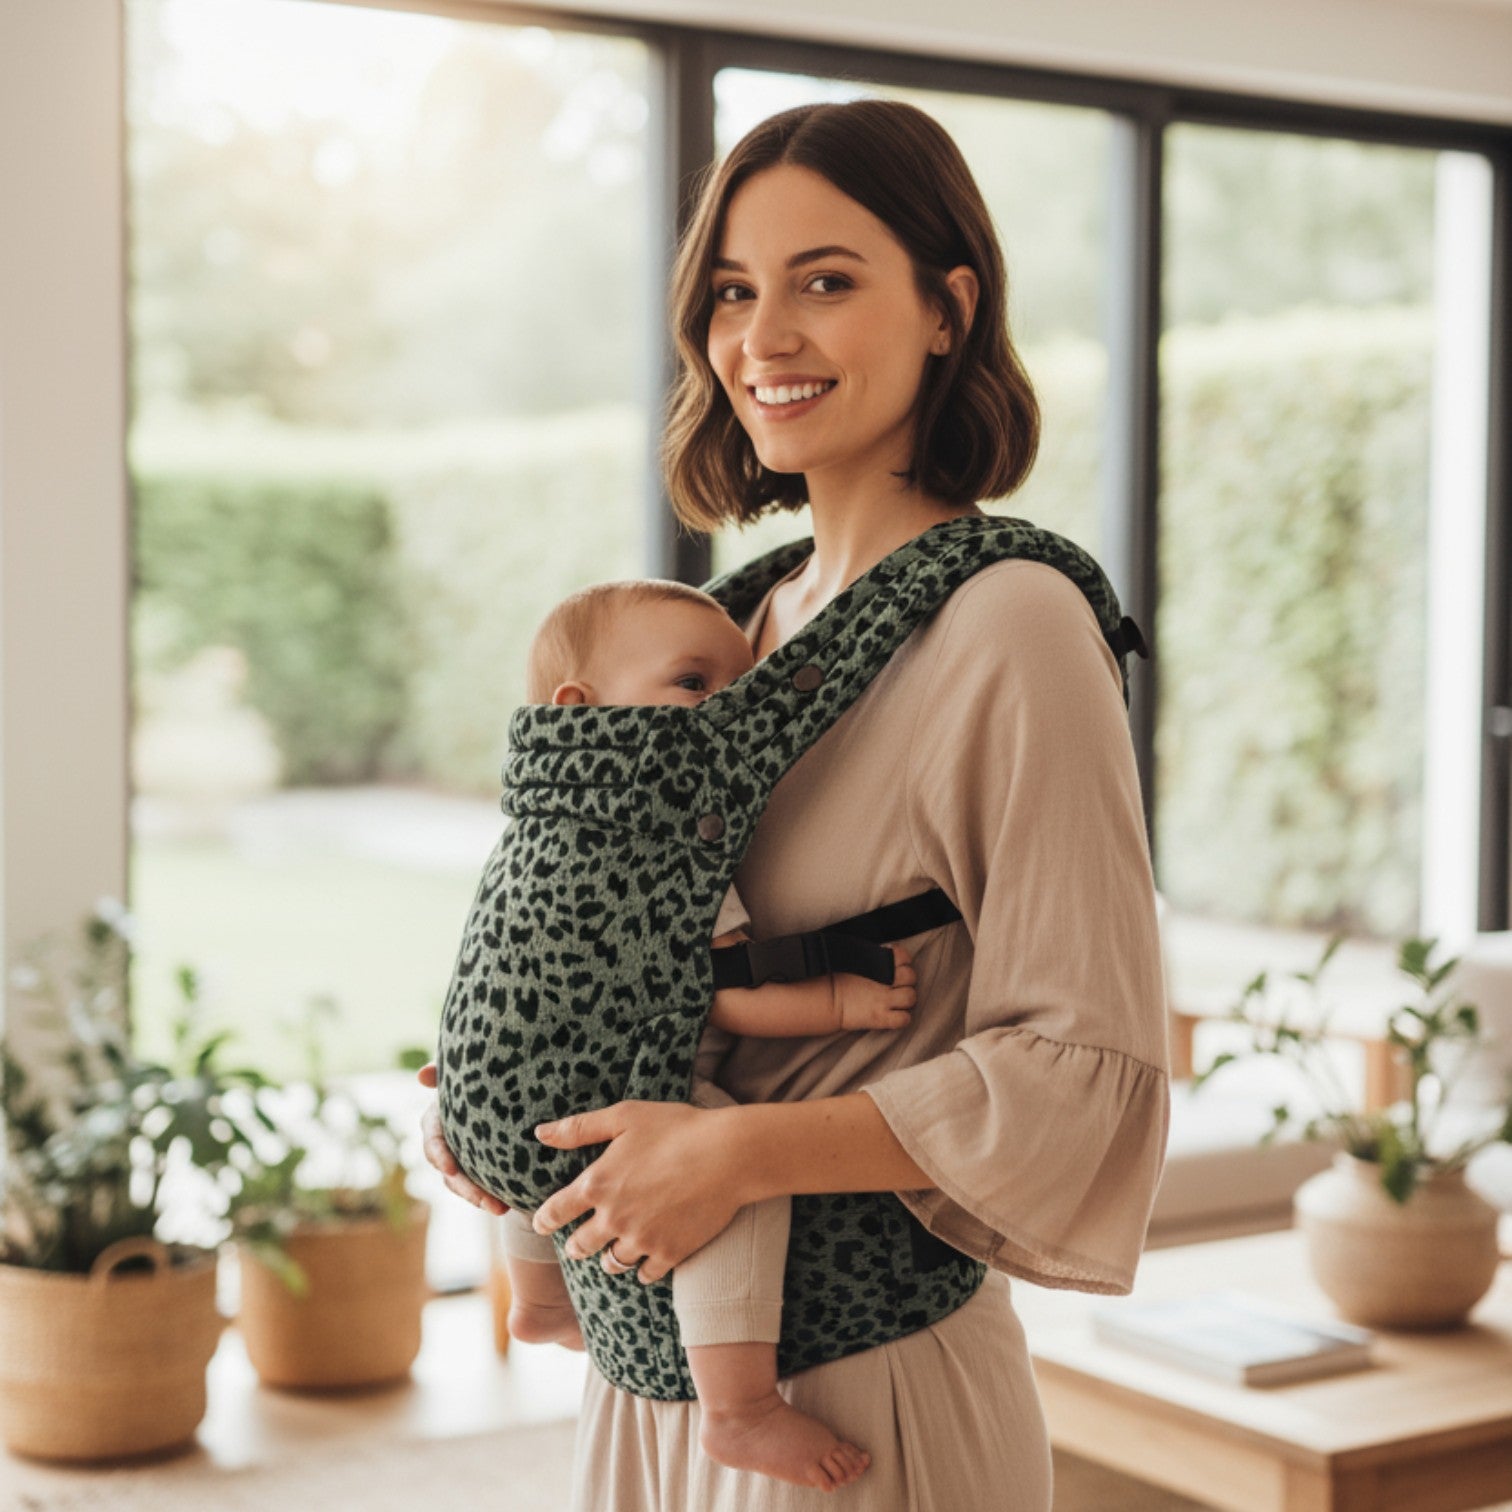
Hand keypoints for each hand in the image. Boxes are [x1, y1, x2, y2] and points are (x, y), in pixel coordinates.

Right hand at [416, 1062, 507, 1215]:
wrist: (496, 1092)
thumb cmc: (475, 1079)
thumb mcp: (463, 1076)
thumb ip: (443, 1073)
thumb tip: (423, 1074)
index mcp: (436, 1120)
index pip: (433, 1141)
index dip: (439, 1155)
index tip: (450, 1168)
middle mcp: (444, 1144)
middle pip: (449, 1173)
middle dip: (466, 1189)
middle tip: (487, 1202)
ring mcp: (458, 1160)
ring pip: (462, 1186)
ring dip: (480, 1199)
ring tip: (501, 1209)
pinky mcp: (474, 1169)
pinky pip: (479, 1187)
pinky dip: (490, 1196)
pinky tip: (510, 1203)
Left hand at [531, 1100, 744, 1284]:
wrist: (727, 1155)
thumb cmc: (676, 1128)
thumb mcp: (625, 1116)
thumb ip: (579, 1128)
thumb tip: (540, 1133)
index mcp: (596, 1184)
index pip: (555, 1212)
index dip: (544, 1220)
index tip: (542, 1224)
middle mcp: (613, 1218)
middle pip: (579, 1245)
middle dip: (575, 1244)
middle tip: (578, 1242)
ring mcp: (641, 1240)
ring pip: (612, 1263)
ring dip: (608, 1258)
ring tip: (612, 1252)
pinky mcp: (669, 1254)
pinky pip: (646, 1274)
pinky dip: (643, 1270)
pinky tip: (647, 1260)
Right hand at [833, 944, 916, 1030]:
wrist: (826, 999)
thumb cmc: (839, 976)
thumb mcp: (856, 959)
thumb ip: (873, 956)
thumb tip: (886, 952)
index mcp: (878, 964)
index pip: (903, 956)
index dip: (902, 959)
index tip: (895, 964)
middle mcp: (884, 982)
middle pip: (911, 976)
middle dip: (906, 979)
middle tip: (896, 984)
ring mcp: (883, 1001)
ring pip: (911, 997)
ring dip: (907, 997)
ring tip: (896, 998)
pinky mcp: (880, 1019)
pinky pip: (904, 1020)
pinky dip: (902, 1018)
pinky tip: (894, 1014)